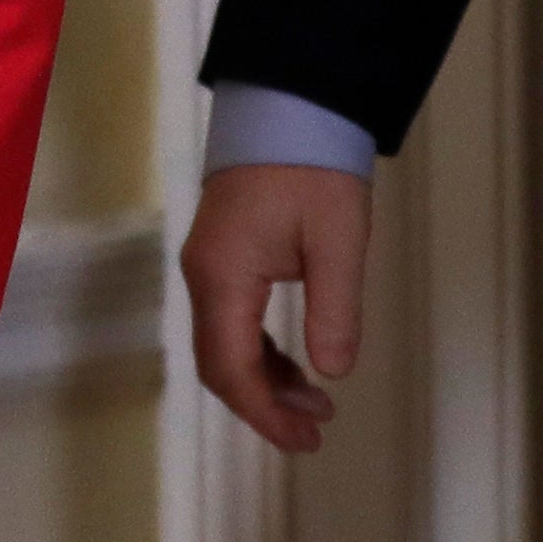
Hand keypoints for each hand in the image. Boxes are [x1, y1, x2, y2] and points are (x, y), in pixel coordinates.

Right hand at [182, 162, 371, 453]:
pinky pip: (231, 320)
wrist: (292, 103)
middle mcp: (203, 276)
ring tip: (316, 404)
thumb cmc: (314, 166)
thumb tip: (332, 373)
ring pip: (224, 345)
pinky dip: (260, 352)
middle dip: (263, 405)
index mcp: (223, 276)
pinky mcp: (223, 254)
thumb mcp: (339, 240)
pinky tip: (296, 365)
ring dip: (264, 380)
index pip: (231, 368)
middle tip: (313, 433)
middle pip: (219, 364)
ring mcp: (209, 264)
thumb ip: (335, 310)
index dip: (265, 413)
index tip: (304, 438)